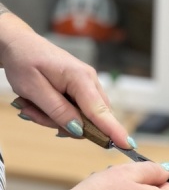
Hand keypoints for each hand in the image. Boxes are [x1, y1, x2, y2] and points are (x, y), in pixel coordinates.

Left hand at [0, 11, 133, 148]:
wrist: (19, 44)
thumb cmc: (25, 60)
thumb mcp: (34, 89)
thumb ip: (58, 111)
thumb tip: (79, 130)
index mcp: (80, 78)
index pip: (99, 111)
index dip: (113, 130)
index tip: (128, 145)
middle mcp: (89, 80)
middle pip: (89, 119)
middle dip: (62, 124)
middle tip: (31, 112)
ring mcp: (86, 84)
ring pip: (80, 117)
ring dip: (53, 118)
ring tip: (30, 104)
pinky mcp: (80, 88)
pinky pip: (75, 110)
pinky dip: (55, 112)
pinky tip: (38, 103)